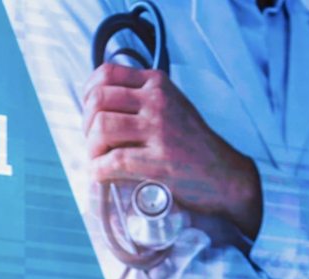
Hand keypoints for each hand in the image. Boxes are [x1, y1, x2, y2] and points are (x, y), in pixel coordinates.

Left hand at [82, 63, 261, 243]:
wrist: (223, 173)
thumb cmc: (190, 142)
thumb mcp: (169, 104)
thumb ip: (138, 97)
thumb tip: (95, 104)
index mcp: (156, 83)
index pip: (106, 74)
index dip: (88, 95)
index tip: (90, 114)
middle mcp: (157, 100)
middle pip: (97, 101)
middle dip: (86, 125)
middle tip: (94, 142)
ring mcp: (159, 129)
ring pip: (101, 128)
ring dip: (92, 148)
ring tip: (99, 159)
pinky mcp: (159, 159)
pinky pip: (113, 160)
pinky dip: (99, 170)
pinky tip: (102, 174)